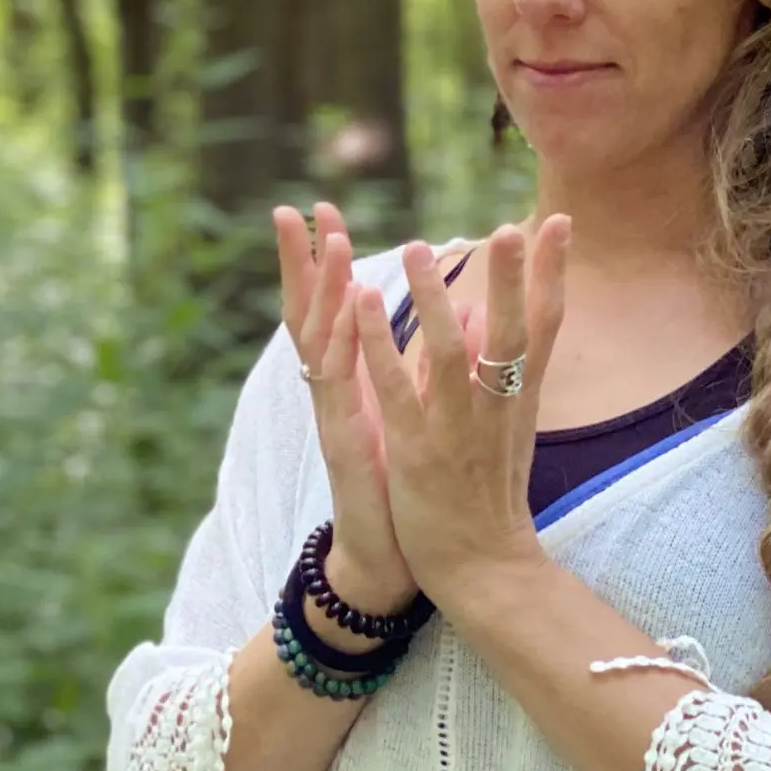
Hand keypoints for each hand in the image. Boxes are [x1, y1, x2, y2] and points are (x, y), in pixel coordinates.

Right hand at [274, 203, 419, 613]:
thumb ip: (441, 365)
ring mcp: (336, 415)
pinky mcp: (346, 441)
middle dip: (307, 260)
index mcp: (357, 384)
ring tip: (330, 237)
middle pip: (313, 314)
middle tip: (299, 208)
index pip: (337, 310)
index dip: (327, 264)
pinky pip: (344, 385)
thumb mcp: (428, 418)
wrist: (387, 562)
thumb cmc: (407, 489)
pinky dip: (348, 342)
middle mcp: (339, 394)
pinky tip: (352, 305)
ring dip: (327, 286)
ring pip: (324, 339)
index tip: (326, 212)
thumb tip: (472, 315)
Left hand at [351, 220, 570, 599]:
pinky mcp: (417, 450)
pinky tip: (364, 304)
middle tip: (511, 224)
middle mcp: (496, 407)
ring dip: (431, 298)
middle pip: (511, 332)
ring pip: (448, 352)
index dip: (553, 273)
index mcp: (519, 399)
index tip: (558, 221)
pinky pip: (396, 389)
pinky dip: (379, 344)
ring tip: (414, 247)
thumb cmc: (491, 495)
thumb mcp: (509, 428)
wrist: (485, 568)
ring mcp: (456, 429)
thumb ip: (502, 372)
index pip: (545, 325)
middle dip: (512, 277)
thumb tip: (495, 313)